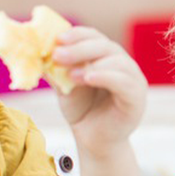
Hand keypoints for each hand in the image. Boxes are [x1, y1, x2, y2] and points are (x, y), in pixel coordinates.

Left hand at [52, 27, 147, 153]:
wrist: (94, 141)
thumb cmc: (82, 111)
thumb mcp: (64, 86)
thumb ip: (56, 70)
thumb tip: (36, 52)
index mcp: (106, 56)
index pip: (94, 36)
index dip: (77, 34)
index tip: (57, 39)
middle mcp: (122, 63)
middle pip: (105, 45)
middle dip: (79, 48)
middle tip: (58, 55)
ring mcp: (133, 79)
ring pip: (117, 60)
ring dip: (91, 63)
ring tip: (71, 74)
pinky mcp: (137, 97)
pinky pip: (124, 81)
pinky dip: (106, 76)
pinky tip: (89, 78)